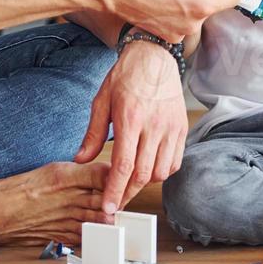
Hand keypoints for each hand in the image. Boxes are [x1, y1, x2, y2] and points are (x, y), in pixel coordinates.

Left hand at [74, 39, 188, 214]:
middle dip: (128, 194)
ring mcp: (171, 127)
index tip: (108, 208)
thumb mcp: (102, 101)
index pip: (124, 165)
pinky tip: (149, 167)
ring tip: (131, 180)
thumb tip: (81, 160)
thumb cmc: (126, 77)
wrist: (154, 56)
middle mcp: (154, 125)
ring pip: (160, 172)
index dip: (115, 191)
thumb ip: (93, 134)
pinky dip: (162, 171)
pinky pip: (174, 162)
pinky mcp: (182, 128)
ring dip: (144, 182)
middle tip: (116, 203)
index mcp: (131, 118)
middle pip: (142, 174)